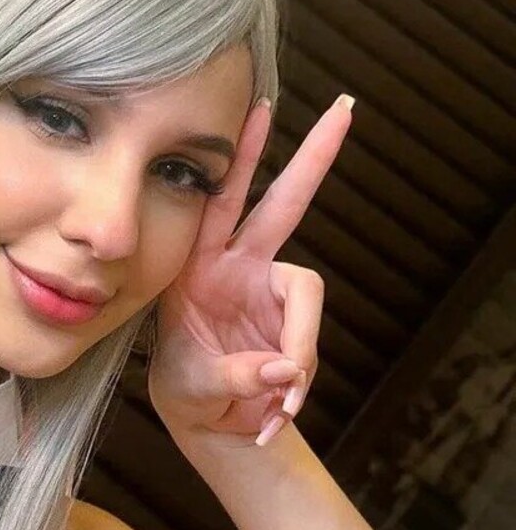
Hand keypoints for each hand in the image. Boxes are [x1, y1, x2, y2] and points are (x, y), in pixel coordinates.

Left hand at [147, 94, 353, 448]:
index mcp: (199, 264)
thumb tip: (288, 368)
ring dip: (296, 360)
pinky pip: (308, 351)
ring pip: (306, 307)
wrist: (205, 422)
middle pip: (285, 205)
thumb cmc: (185, 388)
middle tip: (344, 110)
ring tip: (274, 407)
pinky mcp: (293, 325)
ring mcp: (271, 294)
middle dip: (314, 159)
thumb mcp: (193, 386)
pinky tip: (274, 418)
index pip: (223, 201)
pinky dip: (297, 389)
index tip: (262, 107)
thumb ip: (235, 376)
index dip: (245, 159)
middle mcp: (240, 268)